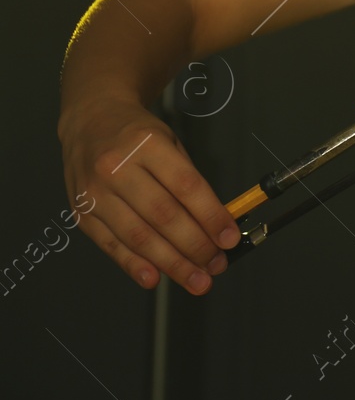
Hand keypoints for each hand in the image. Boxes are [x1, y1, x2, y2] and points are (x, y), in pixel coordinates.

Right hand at [59, 99, 237, 294]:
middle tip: (216, 266)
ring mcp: (94, 192)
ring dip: (171, 263)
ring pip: (137, 235)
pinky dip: (134, 265)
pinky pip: (110, 244)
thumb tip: (216, 225)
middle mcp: (116, 168)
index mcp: (147, 144)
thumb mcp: (171, 142)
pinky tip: (155, 278)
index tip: (229, 238)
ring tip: (196, 280)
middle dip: (194, 246)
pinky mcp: (80, 212)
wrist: (90, 120)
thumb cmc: (138, 135)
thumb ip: (189, 181)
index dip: (211, 216)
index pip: (186, 187)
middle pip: (162, 216)